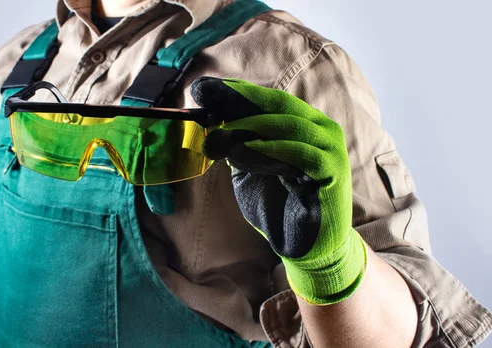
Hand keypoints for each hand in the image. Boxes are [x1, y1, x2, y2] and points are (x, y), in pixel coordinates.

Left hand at [191, 77, 366, 304]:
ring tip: (218, 136)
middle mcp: (320, 129)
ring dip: (248, 127)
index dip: (235, 91)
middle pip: (277, 104)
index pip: (267, 100)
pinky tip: (242, 151)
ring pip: (287, 126)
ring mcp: (330, 148)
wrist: (304, 247)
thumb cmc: (278, 205)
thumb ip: (238, 145)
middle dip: (238, 99)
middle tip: (205, 96)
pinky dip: (269, 149)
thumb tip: (212, 123)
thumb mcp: (251, 168)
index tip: (202, 89)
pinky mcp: (333, 171)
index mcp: (303, 124)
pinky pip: (299, 153)